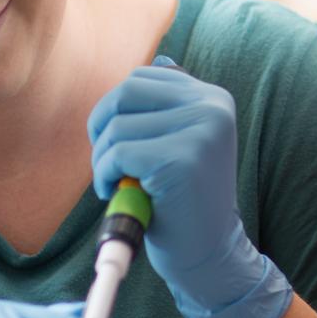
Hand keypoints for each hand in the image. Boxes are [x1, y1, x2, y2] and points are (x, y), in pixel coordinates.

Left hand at [87, 58, 293, 317]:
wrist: (209, 255)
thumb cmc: (184, 200)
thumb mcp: (186, 142)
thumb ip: (174, 105)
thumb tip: (160, 63)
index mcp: (213, 99)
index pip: (142, 78)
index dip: (116, 110)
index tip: (119, 144)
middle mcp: (213, 108)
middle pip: (126, 93)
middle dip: (103, 127)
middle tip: (109, 163)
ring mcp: (200, 131)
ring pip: (117, 126)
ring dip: (103, 159)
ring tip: (118, 184)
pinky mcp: (181, 159)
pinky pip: (117, 153)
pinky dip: (104, 175)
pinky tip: (117, 193)